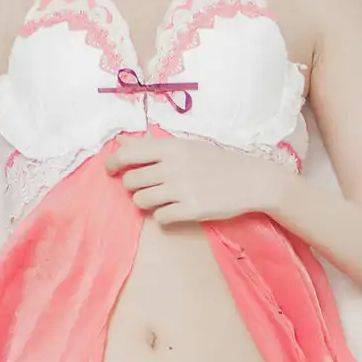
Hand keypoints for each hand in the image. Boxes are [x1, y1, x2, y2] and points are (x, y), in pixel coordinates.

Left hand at [101, 129, 284, 224]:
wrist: (251, 180)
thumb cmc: (217, 162)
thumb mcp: (186, 146)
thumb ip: (153, 146)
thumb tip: (120, 142)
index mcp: (171, 147)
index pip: (128, 154)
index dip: (112, 163)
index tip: (111, 170)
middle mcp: (173, 166)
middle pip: (131, 181)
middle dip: (132, 186)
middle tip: (145, 187)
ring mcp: (181, 189)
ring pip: (141, 201)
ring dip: (145, 202)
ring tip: (159, 199)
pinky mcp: (190, 210)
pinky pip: (159, 218)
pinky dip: (162, 216)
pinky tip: (173, 210)